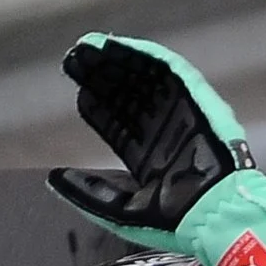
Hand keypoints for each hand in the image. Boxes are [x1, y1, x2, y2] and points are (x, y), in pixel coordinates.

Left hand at [47, 33, 253, 253]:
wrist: (212, 212)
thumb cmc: (174, 218)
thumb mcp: (118, 210)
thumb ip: (86, 191)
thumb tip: (54, 177)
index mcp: (150, 157)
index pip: (119, 125)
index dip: (97, 107)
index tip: (77, 92)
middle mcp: (164, 131)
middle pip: (128, 96)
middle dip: (100, 77)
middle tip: (74, 60)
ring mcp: (180, 113)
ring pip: (143, 78)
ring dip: (116, 61)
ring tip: (87, 48)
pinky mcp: (195, 98)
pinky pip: (167, 69)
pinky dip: (142, 54)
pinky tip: (116, 47)